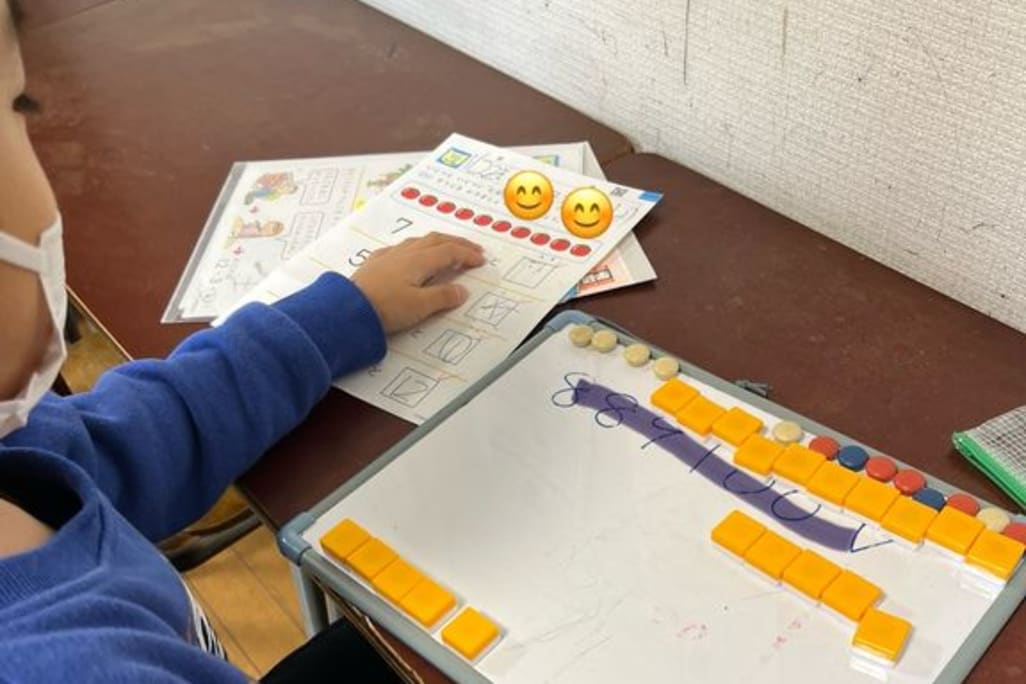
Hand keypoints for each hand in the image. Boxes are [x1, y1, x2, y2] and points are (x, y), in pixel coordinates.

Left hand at [351, 232, 484, 334]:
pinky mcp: (375, 263)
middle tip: (472, 248)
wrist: (348, 308)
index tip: (480, 260)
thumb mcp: (420, 306)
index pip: (450, 252)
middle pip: (436, 240)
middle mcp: (405, 253)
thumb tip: (461, 291)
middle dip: (456, 243)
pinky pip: (400, 248)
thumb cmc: (385, 307)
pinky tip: (410, 255)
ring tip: (445, 248)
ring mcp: (389, 256)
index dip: (467, 254)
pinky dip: (414, 248)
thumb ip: (443, 297)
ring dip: (436, 242)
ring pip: (418, 241)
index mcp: (420, 261)